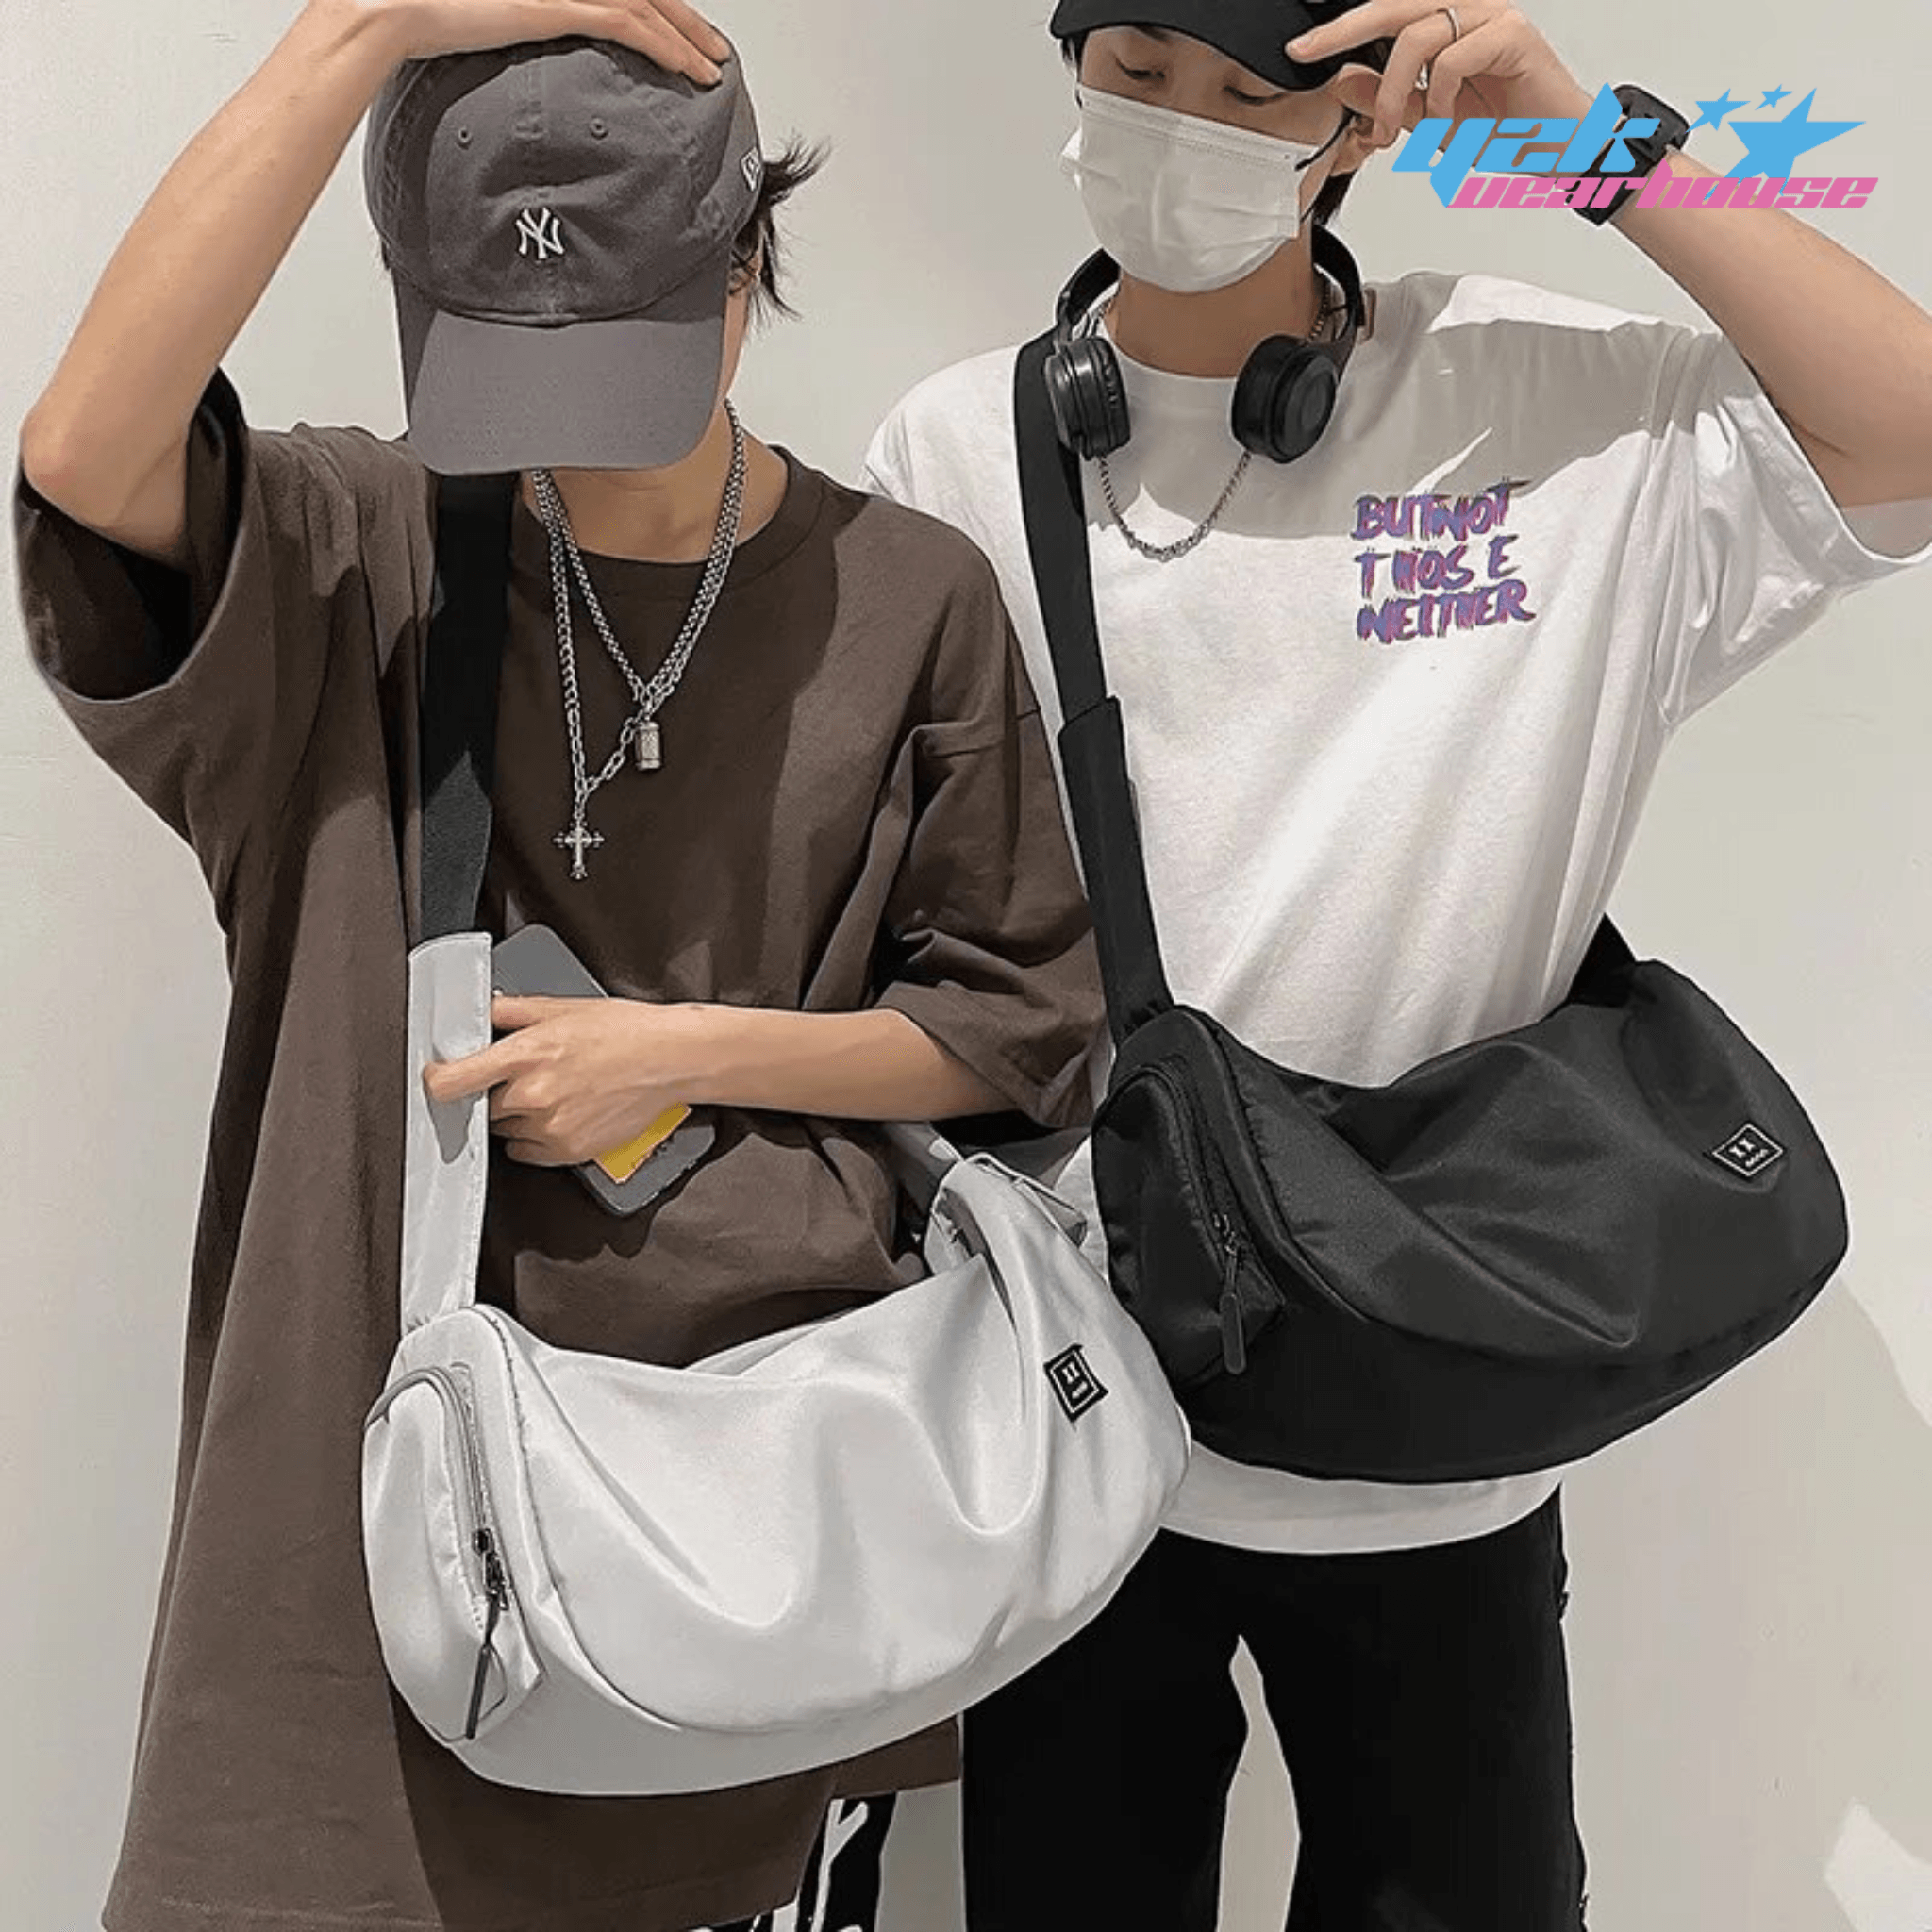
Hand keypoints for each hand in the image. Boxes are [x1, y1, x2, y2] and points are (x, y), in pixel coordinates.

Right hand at [336, 0, 731, 84]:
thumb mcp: (482, 22)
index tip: (680, 34)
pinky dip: (665, 47)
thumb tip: (525, 45)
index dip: (657, 9)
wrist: (392, 8)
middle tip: (712, 50)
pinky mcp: (557, 2)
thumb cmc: (421, 16)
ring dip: (687, 37)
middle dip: (685, 20)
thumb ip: (515, 26)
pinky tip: (687, 70)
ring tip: (712, 67)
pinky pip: (630, 24)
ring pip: (648, 3)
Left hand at [422, 995, 708, 1167]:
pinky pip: (526, 1151)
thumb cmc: (623, 1031)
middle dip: (493, 1092)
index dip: (437, 1081)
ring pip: (505, 1130)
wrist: (669, 1059)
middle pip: (480, 1106)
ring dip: (516, 1115)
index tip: (438, 1079)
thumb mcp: (561, 1007)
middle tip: (523, 1075)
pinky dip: (534, 1137)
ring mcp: (549, 1127)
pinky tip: (561, 1112)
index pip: (452, 1082)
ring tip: (553, 1091)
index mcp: (525, 1054)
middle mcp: (532, 1095)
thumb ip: (510, 1011)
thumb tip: (477, 1013)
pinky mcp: (567, 1151)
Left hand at [1289, 0, 1591, 150]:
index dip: (1342, 29)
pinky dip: (1438, 97)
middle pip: (1393, 7)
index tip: (1302, 50)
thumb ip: (1387, 99)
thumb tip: (1341, 81)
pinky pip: (1451, 56)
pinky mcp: (1512, 33)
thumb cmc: (1504, 130)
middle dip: (1344, 34)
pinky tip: (1445, 122)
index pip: (1386, 13)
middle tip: (1313, 58)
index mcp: (1449, 21)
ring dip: (1393, 92)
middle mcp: (1469, 9)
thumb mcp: (1427, 120)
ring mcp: (1493, 16)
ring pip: (1416, 35)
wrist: (1558, 149)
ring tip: (1395, 130)